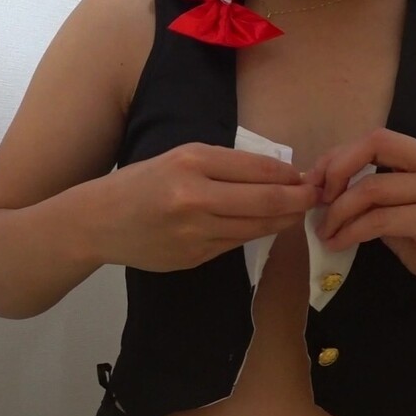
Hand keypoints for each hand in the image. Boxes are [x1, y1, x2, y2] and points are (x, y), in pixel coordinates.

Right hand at [91, 142, 321, 271]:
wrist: (98, 222)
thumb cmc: (140, 183)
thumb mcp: (178, 158)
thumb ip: (223, 165)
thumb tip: (276, 173)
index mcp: (191, 162)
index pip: (257, 168)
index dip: (288, 175)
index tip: (305, 176)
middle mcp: (195, 197)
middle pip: (265, 200)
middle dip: (298, 200)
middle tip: (316, 198)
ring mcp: (195, 232)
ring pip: (256, 226)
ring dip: (283, 220)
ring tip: (297, 212)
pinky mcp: (195, 257)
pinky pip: (236, 243)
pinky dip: (256, 233)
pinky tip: (265, 226)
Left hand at [303, 128, 415, 304]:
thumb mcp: (398, 211)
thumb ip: (371, 194)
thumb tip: (323, 186)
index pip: (376, 139)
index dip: (339, 156)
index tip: (314, 180)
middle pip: (375, 145)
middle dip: (336, 169)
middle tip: (317, 200)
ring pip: (372, 188)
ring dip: (338, 212)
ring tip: (325, 231)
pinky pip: (380, 219)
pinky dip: (351, 231)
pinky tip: (338, 243)